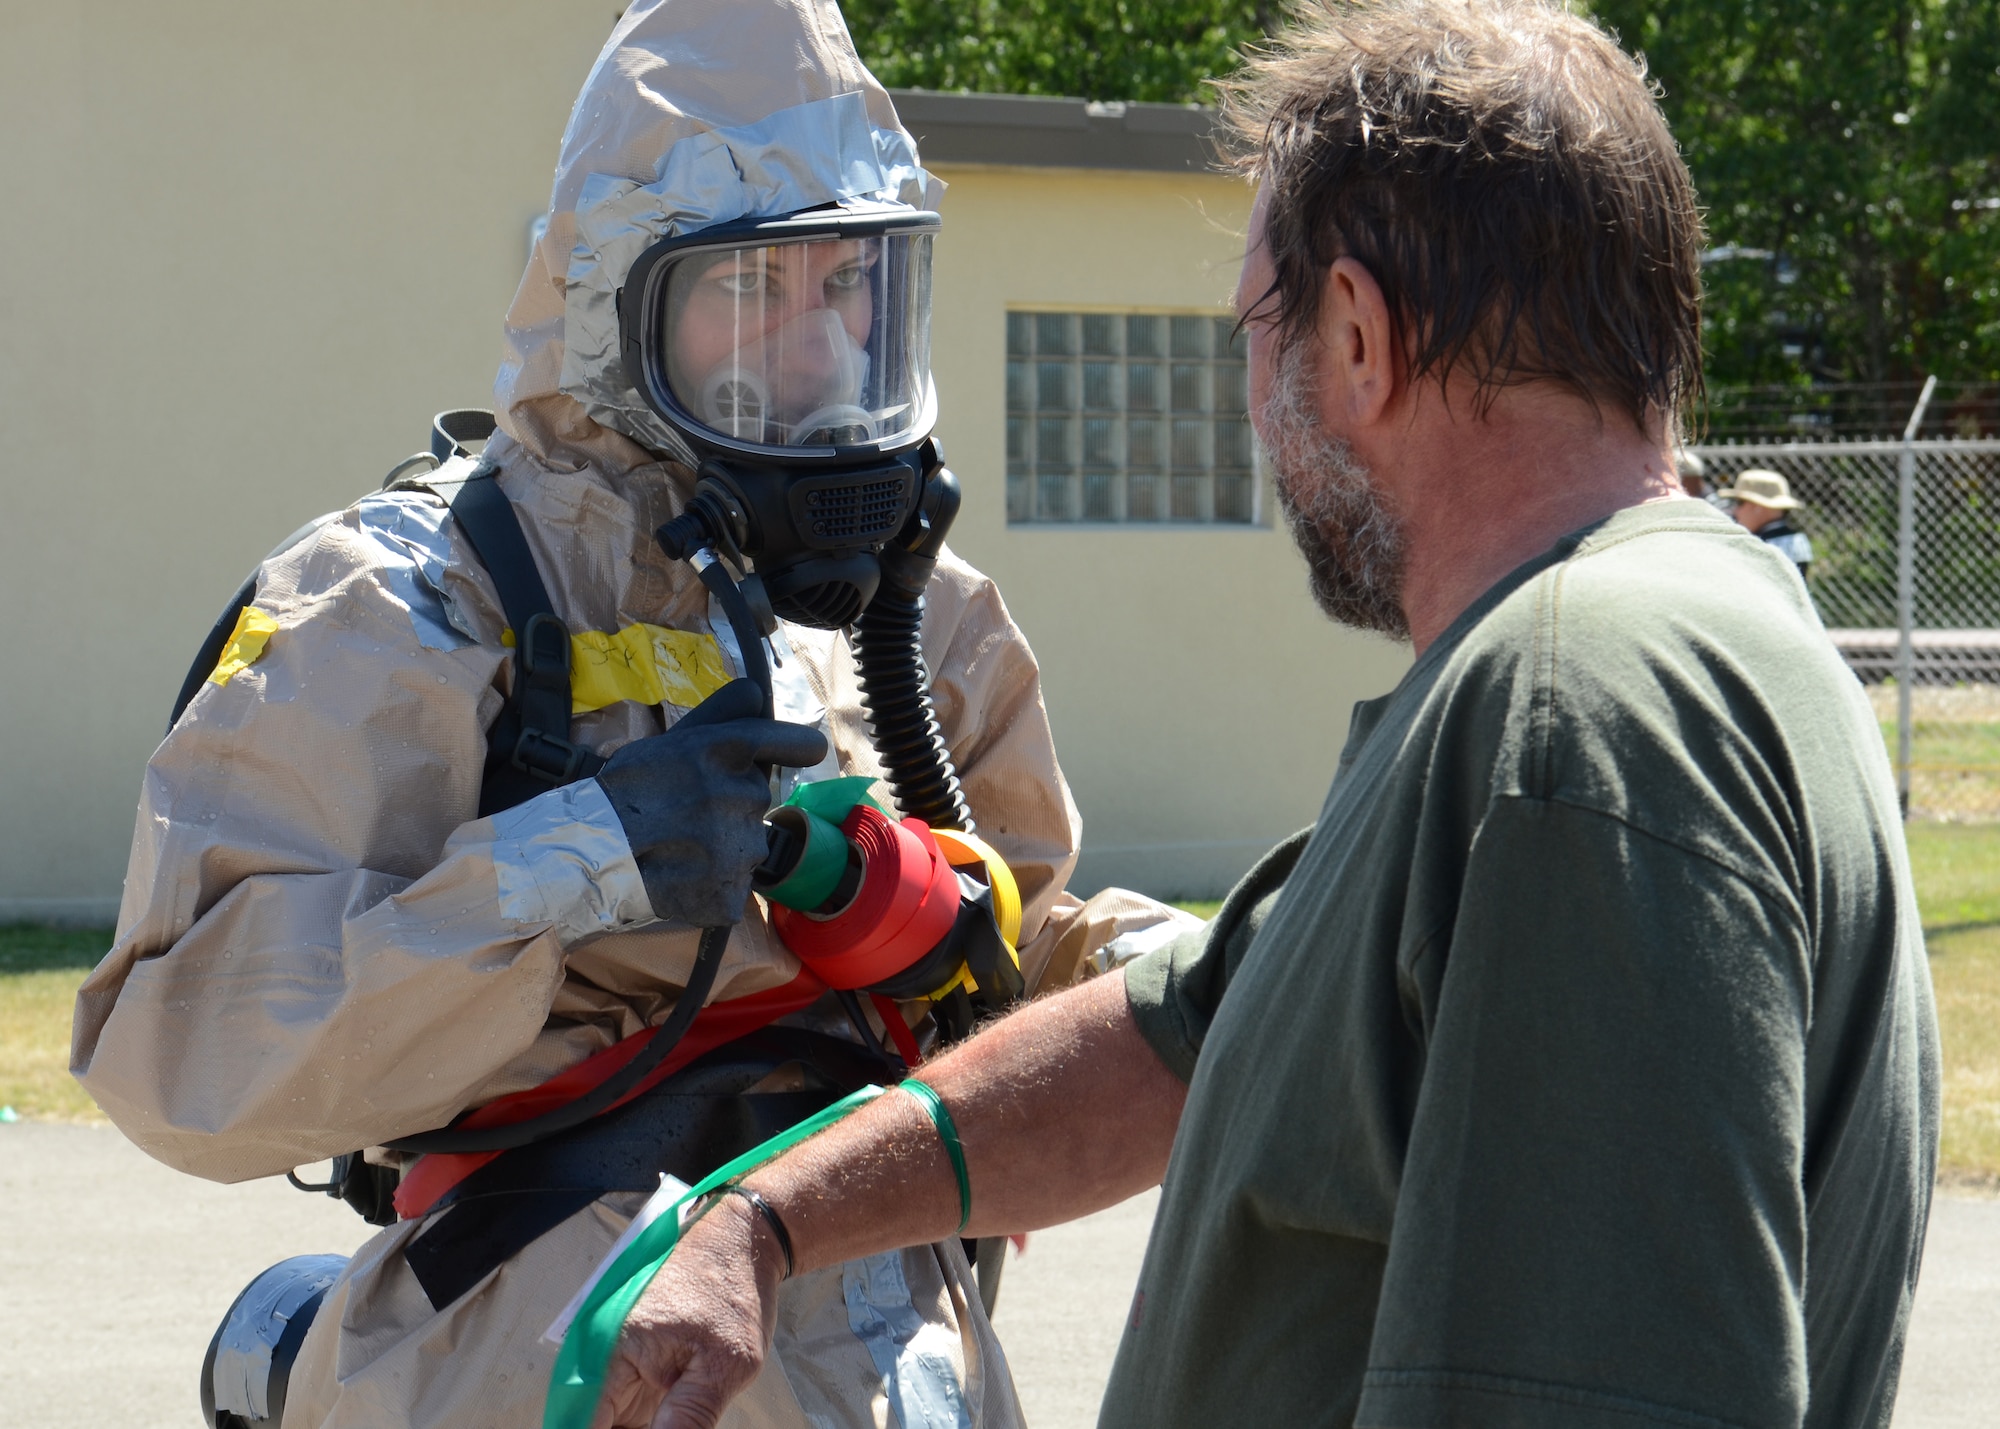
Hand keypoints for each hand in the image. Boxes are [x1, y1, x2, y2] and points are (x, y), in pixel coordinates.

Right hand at [591, 1193, 784, 1428]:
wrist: (741, 1241)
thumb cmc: (733, 1291)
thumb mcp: (726, 1362)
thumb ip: (690, 1415)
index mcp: (611, 1348)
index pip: (578, 1420)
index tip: (641, 1428)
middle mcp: (601, 1355)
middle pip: (590, 1421)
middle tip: (670, 1421)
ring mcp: (616, 1361)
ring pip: (605, 1418)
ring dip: (630, 1426)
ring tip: (676, 1412)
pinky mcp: (632, 1365)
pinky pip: (621, 1410)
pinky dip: (640, 1423)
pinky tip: (669, 1419)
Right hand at [596, 679, 827, 926]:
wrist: (586, 857)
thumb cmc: (622, 793)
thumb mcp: (666, 741)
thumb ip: (719, 715)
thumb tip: (757, 691)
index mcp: (726, 751)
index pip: (795, 742)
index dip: (800, 747)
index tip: (806, 751)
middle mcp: (742, 795)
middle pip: (757, 798)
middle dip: (729, 805)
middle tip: (684, 813)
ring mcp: (740, 848)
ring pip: (747, 846)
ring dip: (721, 848)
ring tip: (677, 848)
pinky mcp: (731, 893)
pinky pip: (732, 888)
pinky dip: (711, 887)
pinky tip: (680, 878)